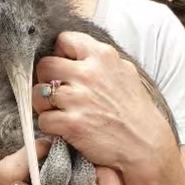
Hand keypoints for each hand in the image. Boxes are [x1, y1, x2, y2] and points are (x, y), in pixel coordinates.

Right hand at [0, 138, 124, 184]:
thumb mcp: (8, 173)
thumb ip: (31, 157)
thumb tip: (54, 140)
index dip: (108, 178)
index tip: (91, 158)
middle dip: (104, 166)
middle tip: (88, 147)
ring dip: (98, 164)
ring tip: (82, 147)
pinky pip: (95, 182)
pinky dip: (90, 165)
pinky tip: (77, 151)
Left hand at [32, 31, 176, 173]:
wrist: (146, 145)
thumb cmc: (134, 111)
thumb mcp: (124, 72)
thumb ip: (99, 59)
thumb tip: (71, 53)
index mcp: (103, 56)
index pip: (64, 39)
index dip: (60, 54)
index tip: (66, 68)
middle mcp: (89, 74)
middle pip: (45, 65)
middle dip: (46, 79)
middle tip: (58, 92)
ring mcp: (79, 98)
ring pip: (38, 92)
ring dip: (44, 104)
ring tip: (59, 111)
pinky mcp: (72, 123)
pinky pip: (43, 119)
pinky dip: (50, 126)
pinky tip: (64, 128)